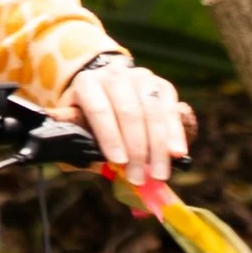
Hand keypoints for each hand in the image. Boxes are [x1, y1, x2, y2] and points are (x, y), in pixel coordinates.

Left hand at [65, 53, 191, 188]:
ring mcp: (140, 77)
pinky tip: (177, 153)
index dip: (110, 136)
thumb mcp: (74, 127)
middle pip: (129, 111)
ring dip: (158, 146)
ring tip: (159, 173)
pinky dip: (175, 133)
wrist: (105, 89)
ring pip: (153, 111)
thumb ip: (77, 144)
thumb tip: (92, 161)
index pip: (99, 109)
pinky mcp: (161, 85)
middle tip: (139, 178)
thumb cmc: (87, 117)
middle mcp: (114, 75)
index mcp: (87, 83)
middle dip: (136, 149)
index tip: (119, 162)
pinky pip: (171, 109)